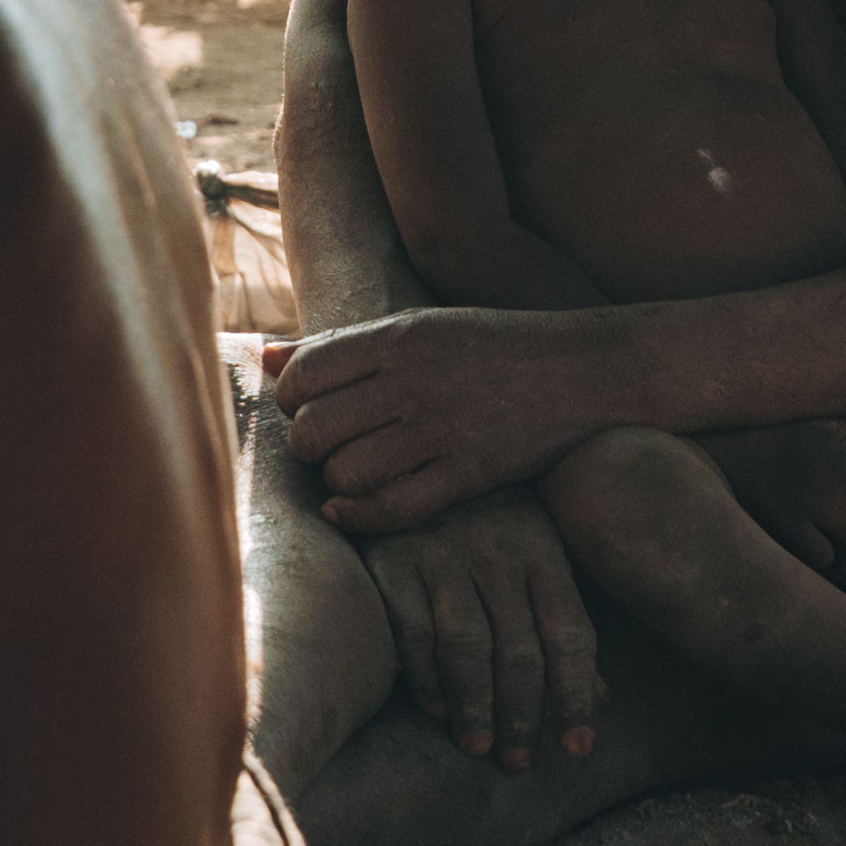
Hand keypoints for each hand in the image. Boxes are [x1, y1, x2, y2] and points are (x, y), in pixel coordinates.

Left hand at [270, 300, 642, 531]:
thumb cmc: (486, 346)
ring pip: (347, 474)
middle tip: (328, 450)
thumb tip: (265, 357)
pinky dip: (361, 517)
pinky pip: (393, 508)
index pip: (302, 376)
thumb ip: (339, 345)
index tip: (309, 410)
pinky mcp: (470, 472)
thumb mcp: (415, 328)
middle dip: (309, 449)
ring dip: (338, 484)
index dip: (290, 401)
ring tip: (353, 473)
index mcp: (395, 337)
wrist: (580, 368)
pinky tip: (354, 510)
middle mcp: (413, 380)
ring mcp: (442, 428)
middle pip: (314, 431)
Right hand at [359, 494, 605, 770]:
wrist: (407, 448)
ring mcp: (443, 553)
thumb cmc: (486, 513)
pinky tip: (436, 708)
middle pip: (518, 649)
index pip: (569, 633)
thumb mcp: (534, 551)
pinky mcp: (392, 558)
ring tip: (478, 748)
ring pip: (466, 645)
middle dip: (522, 715)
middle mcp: (497, 551)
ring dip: (474, 705)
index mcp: (542, 549)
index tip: (577, 748)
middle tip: (518, 763)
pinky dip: (425, 676)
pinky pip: (412, 630)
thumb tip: (601, 701)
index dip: (576, 695)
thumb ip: (561, 623)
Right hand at [743, 421, 845, 567]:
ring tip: (818, 521)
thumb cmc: (775, 434)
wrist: (724, 449)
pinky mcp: (788, 531)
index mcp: (843, 458)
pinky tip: (800, 532)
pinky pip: (820, 556)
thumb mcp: (818, 424)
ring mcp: (808, 512)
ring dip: (838, 540)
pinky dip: (815, 550)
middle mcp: (830, 487)